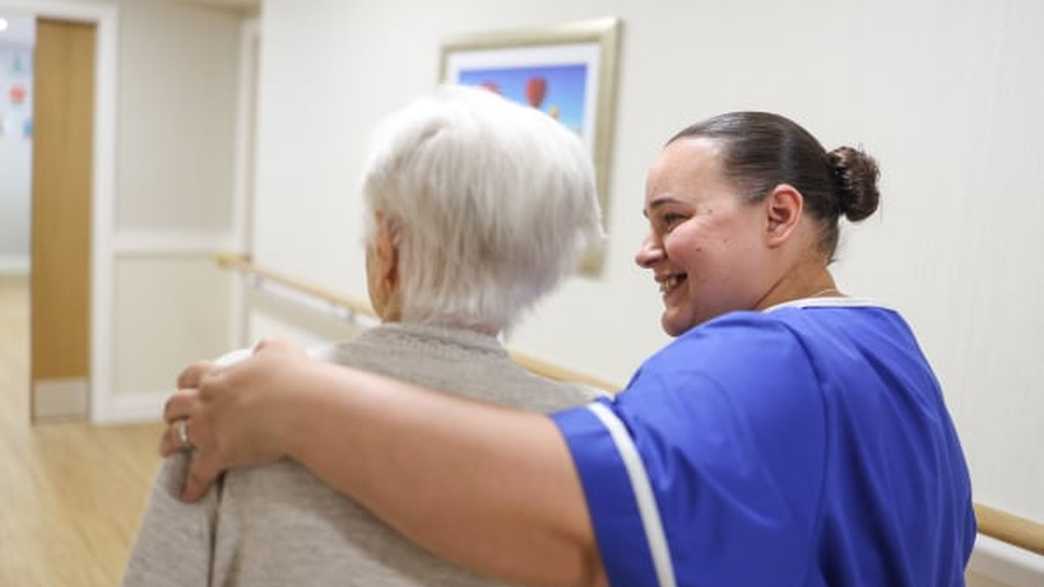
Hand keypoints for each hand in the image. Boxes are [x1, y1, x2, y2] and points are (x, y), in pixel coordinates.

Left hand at [162, 339, 310, 501]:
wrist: (300, 406)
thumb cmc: (295, 377)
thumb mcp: (281, 350)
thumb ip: (268, 349)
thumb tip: (263, 350)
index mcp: (221, 376)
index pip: (193, 374)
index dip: (188, 381)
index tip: (189, 386)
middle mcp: (207, 401)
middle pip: (175, 404)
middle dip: (173, 411)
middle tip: (175, 418)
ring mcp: (209, 428)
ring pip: (176, 436)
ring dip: (169, 443)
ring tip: (167, 450)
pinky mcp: (218, 454)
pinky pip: (198, 474)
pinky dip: (192, 486)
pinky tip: (188, 495)